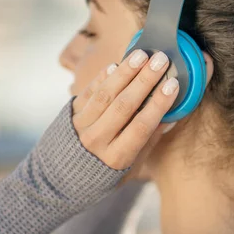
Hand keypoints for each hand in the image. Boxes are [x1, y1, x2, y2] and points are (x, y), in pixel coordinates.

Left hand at [71, 49, 178, 170]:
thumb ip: (148, 142)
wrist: (60, 179)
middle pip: (124, 105)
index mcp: (116, 157)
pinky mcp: (71, 113)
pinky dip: (103, 77)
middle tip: (161, 60)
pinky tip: (117, 64)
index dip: (158, 104)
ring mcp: (82, 125)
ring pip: (106, 94)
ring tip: (141, 54)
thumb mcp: (130, 167)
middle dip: (145, 80)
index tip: (172, 84)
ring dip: (125, 72)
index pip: (141, 126)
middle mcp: (97, 140)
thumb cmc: (103, 174)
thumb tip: (169, 117)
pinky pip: (89, 91)